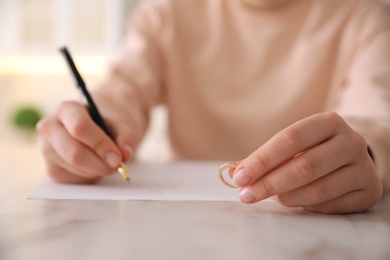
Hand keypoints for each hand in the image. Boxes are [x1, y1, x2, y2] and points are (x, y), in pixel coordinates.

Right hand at [37, 101, 134, 183]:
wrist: (104, 125)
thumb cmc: (112, 122)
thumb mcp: (124, 123)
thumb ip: (127, 137)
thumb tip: (125, 155)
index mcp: (67, 109)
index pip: (80, 128)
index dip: (100, 145)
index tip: (118, 157)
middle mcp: (50, 128)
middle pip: (74, 153)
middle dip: (100, 164)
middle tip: (118, 165)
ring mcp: (47, 150)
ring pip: (75, 169)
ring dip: (97, 170)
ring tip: (107, 161)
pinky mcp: (52, 169)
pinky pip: (73, 180)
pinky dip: (90, 177)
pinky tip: (96, 166)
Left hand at [232, 112, 382, 213]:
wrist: (352, 157)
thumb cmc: (314, 149)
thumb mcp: (293, 145)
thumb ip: (265, 158)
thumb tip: (234, 172)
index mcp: (328, 122)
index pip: (289, 139)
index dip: (262, 160)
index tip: (240, 177)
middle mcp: (351, 142)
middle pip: (304, 167)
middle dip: (269, 184)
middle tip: (247, 195)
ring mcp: (364, 167)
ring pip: (317, 190)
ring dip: (286, 198)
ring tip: (271, 198)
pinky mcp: (369, 191)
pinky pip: (329, 206)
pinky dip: (306, 206)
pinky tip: (296, 201)